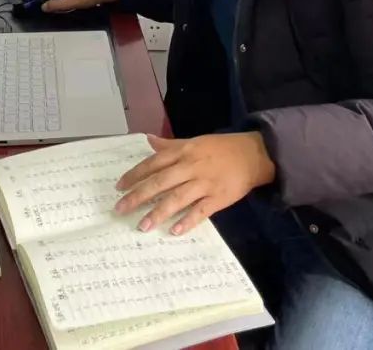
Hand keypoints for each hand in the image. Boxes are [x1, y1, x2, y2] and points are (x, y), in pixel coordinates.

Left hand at [114, 133, 275, 235]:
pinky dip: (188, 221)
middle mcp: (191, 166)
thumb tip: (148, 140)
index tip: (119, 187)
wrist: (253, 154)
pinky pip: (201, 211)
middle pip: (160, 182)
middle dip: (138, 196)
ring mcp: (205, 182)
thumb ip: (170, 144)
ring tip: (142, 226)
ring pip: (177, 198)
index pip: (154, 163)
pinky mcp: (219, 197)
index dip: (135, 175)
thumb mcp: (194, 141)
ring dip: (158, 212)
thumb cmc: (220, 148)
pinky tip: (174, 231)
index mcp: (183, 152)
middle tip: (120, 209)